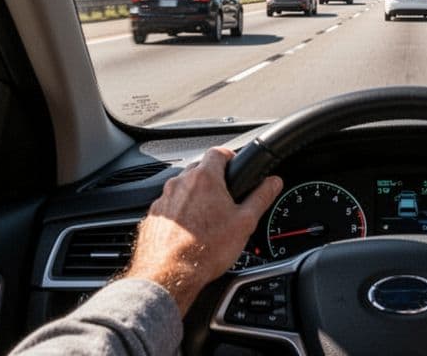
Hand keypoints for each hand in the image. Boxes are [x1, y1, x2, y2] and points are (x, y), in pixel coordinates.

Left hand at [123, 147, 281, 312]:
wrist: (170, 275)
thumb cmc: (206, 250)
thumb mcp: (245, 222)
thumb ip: (261, 197)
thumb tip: (273, 182)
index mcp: (204, 178)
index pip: (218, 152)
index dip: (229, 156)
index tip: (235, 166)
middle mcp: (180, 183)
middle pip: (199, 169)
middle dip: (212, 179)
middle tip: (225, 199)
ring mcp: (163, 200)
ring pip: (182, 189)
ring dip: (194, 197)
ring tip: (207, 219)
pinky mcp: (152, 217)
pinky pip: (169, 207)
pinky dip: (179, 214)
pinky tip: (189, 232)